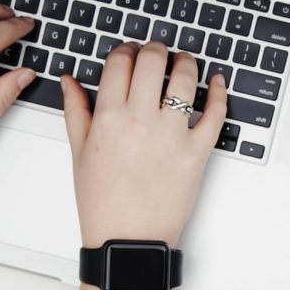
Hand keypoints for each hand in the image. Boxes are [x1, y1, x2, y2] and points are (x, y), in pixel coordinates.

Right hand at [61, 41, 226, 249]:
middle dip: (155, 49)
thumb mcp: (79, 154)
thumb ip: (76, 110)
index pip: (120, 62)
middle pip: (153, 60)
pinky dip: (220, 93)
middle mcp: (140, 121)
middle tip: (157, 53)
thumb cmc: (103, 203)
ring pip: (185, 78)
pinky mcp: (197, 152)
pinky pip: (215, 113)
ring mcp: (172, 135)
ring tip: (183, 64)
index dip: (126, 50)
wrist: (128, 240)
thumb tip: (70, 80)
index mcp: (108, 118)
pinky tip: (217, 83)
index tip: (130, 53)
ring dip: (186, 62)